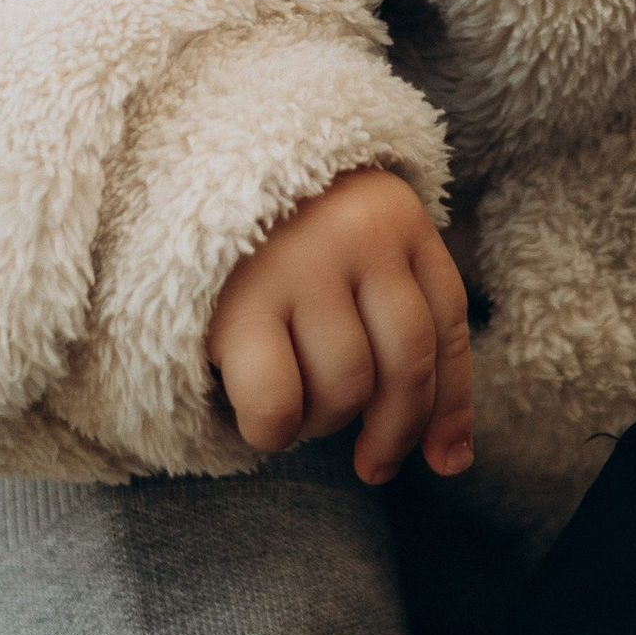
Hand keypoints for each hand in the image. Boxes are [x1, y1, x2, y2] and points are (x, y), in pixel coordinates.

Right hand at [208, 167, 473, 484]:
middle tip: (371, 462)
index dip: (451, 406)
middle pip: (407, 365)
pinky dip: (276, 431)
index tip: (445, 462)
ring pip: (345, 388)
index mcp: (398, 218)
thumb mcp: (355, 255)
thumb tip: (453, 461)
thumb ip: (402, 331)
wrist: (181, 173)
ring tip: (299, 404)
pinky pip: (279, 404)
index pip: (448, 325)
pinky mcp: (237, 305)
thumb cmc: (279, 237)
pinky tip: (263, 421)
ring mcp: (299, 266)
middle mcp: (358, 234)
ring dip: (325, 421)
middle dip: (394, 431)